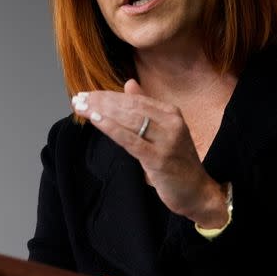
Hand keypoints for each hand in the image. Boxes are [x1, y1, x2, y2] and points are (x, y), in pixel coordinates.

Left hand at [72, 79, 227, 226]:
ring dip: (101, 111)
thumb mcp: (164, 130)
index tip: (87, 94)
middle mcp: (171, 122)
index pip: (134, 99)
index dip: (108, 95)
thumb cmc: (177, 162)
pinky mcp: (159, 159)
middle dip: (101, 102)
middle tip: (78, 98)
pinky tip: (95, 120)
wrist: (198, 192)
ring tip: (80, 107)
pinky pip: (131, 140)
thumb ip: (146, 107)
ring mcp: (167, 140)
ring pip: (129, 120)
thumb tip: (129, 83)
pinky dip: (112, 128)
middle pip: (129, 107)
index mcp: (170, 113)